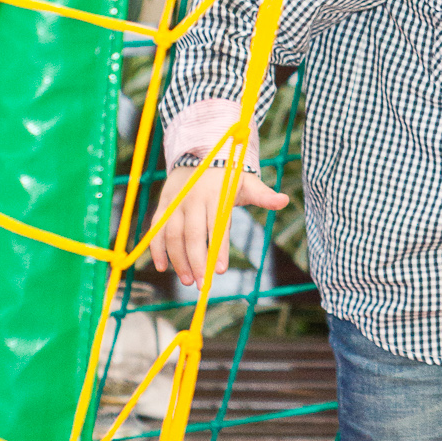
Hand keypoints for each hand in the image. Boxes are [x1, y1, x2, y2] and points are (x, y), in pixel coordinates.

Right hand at [150, 163, 288, 288]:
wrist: (200, 155)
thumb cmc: (228, 176)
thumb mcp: (247, 182)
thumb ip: (263, 195)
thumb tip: (284, 200)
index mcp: (216, 194)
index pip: (217, 225)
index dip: (219, 248)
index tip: (221, 270)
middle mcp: (193, 199)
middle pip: (192, 235)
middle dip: (197, 261)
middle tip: (203, 285)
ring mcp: (175, 202)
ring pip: (172, 234)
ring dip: (178, 260)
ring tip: (188, 280)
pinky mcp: (163, 205)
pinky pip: (156, 229)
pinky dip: (156, 248)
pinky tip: (162, 267)